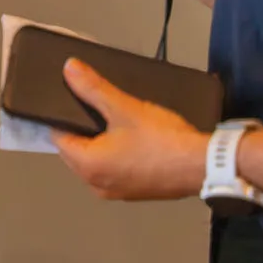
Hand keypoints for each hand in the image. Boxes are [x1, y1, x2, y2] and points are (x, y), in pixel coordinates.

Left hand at [52, 60, 205, 200]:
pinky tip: (128, 140)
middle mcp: (95, 185)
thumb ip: (93, 88)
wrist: (204, 165)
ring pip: (94, 162)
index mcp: (87, 167)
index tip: (71, 102)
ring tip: (111, 121)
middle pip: (74, 152)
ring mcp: (116, 193)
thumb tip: (69, 68)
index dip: (61, 117)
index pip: (57, 138)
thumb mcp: (124, 108)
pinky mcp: (134, 193)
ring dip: (98, 144)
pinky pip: (112, 171)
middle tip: (95, 109)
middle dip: (80, 130)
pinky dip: (114, 157)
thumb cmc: (162, 139)